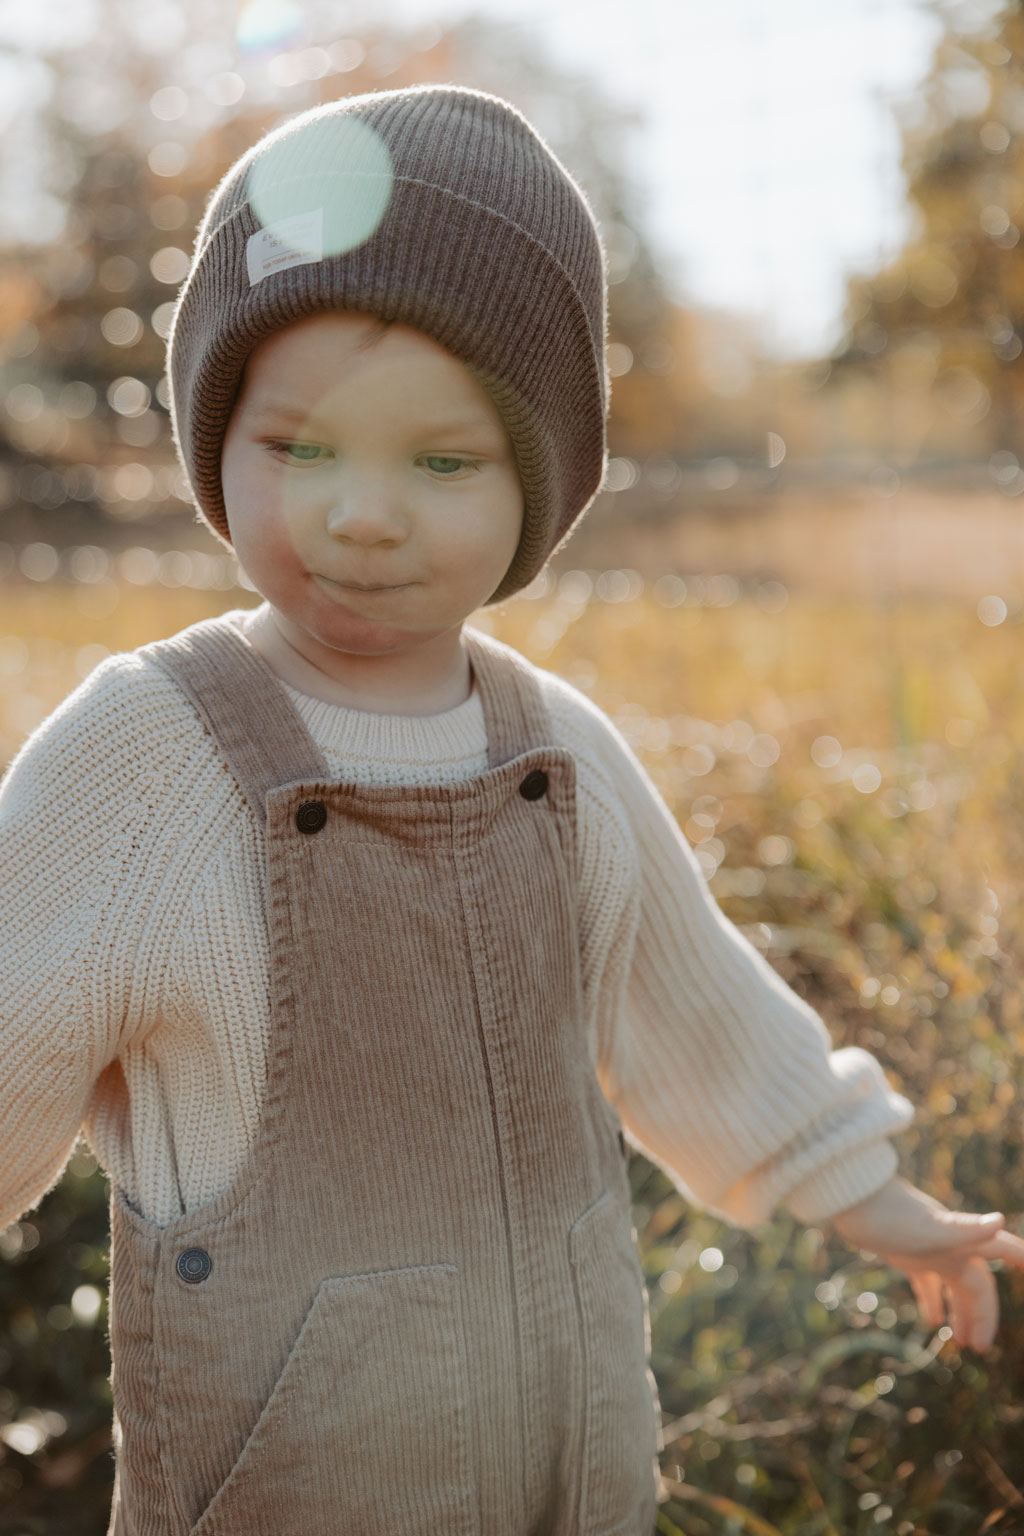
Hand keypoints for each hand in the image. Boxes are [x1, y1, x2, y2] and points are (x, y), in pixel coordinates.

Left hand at [828, 1175, 1023, 1352]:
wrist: (851, 1198)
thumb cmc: (891, 1211)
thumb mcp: (930, 1229)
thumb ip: (965, 1229)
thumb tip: (999, 1220)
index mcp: (963, 1240)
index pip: (1003, 1251)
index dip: (1022, 1258)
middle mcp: (952, 1245)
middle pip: (977, 1286)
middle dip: (984, 1315)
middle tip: (981, 1348)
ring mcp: (929, 1249)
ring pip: (954, 1287)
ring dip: (961, 1313)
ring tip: (963, 1344)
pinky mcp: (906, 1253)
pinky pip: (927, 1282)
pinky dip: (933, 1300)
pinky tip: (932, 1321)